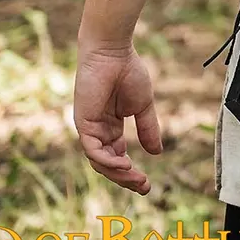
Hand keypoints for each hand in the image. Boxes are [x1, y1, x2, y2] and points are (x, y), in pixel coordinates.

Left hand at [73, 41, 162, 194]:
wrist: (113, 52)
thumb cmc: (128, 72)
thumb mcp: (143, 106)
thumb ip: (148, 128)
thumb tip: (157, 153)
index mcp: (110, 127)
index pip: (118, 157)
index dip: (131, 173)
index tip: (147, 186)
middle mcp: (98, 131)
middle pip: (108, 164)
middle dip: (125, 179)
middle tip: (144, 187)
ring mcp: (89, 129)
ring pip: (99, 162)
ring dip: (118, 173)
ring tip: (137, 177)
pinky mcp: (83, 123)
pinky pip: (93, 150)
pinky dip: (108, 160)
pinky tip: (125, 163)